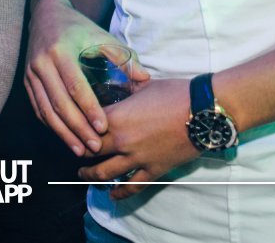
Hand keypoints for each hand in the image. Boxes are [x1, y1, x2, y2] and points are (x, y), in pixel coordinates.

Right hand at [24, 0, 149, 156]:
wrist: (47, 14)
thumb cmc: (79, 27)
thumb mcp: (101, 35)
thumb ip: (123, 56)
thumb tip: (144, 79)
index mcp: (61, 50)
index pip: (75, 86)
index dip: (89, 109)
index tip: (103, 128)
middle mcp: (42, 62)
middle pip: (59, 103)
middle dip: (78, 128)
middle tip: (95, 147)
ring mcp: (31, 73)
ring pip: (46, 110)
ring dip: (63, 133)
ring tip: (80, 150)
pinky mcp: (27, 81)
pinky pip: (39, 108)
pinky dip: (52, 126)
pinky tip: (66, 137)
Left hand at [77, 77, 198, 199]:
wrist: (202, 111)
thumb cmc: (174, 93)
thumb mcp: (145, 84)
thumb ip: (128, 85)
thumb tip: (121, 79)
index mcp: (116, 116)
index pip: (85, 124)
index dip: (77, 126)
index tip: (73, 127)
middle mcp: (121, 140)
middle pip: (88, 151)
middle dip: (79, 152)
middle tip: (74, 152)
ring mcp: (136, 158)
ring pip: (104, 173)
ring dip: (90, 176)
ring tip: (84, 175)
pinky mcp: (153, 170)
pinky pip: (132, 187)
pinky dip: (119, 193)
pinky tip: (112, 194)